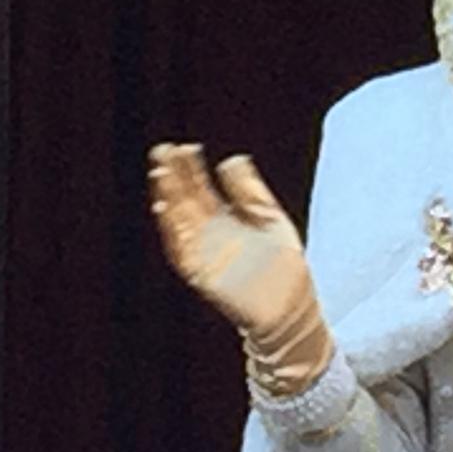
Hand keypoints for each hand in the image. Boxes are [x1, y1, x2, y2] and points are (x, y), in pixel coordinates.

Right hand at [148, 143, 332, 394]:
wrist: (291, 304)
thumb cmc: (282, 264)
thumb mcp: (269, 217)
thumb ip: (249, 190)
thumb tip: (233, 158)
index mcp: (225, 220)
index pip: (201, 189)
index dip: (191, 169)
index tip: (184, 147)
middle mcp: (210, 235)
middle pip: (185, 200)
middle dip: (173, 177)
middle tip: (162, 150)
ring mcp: (204, 253)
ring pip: (178, 221)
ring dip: (167, 198)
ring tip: (161, 173)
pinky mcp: (201, 273)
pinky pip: (180, 250)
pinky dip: (171, 230)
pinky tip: (165, 208)